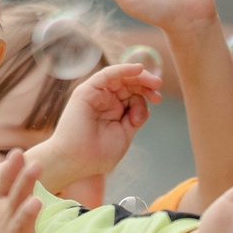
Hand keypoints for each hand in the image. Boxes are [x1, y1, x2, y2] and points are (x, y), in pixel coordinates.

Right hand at [35, 63, 160, 194]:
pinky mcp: (86, 91)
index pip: (132, 94)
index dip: (146, 93)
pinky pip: (107, 76)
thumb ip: (135, 118)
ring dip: (138, 76)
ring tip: (154, 82)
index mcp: (112, 110)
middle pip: (127, 83)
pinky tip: (138, 69)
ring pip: (120, 77)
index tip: (158, 99)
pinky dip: (122, 70)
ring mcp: (95, 95)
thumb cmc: (96, 155)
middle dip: (145, 84)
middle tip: (158, 89)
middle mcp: (103, 100)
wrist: (75, 163)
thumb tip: (146, 104)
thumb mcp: (124, 135)